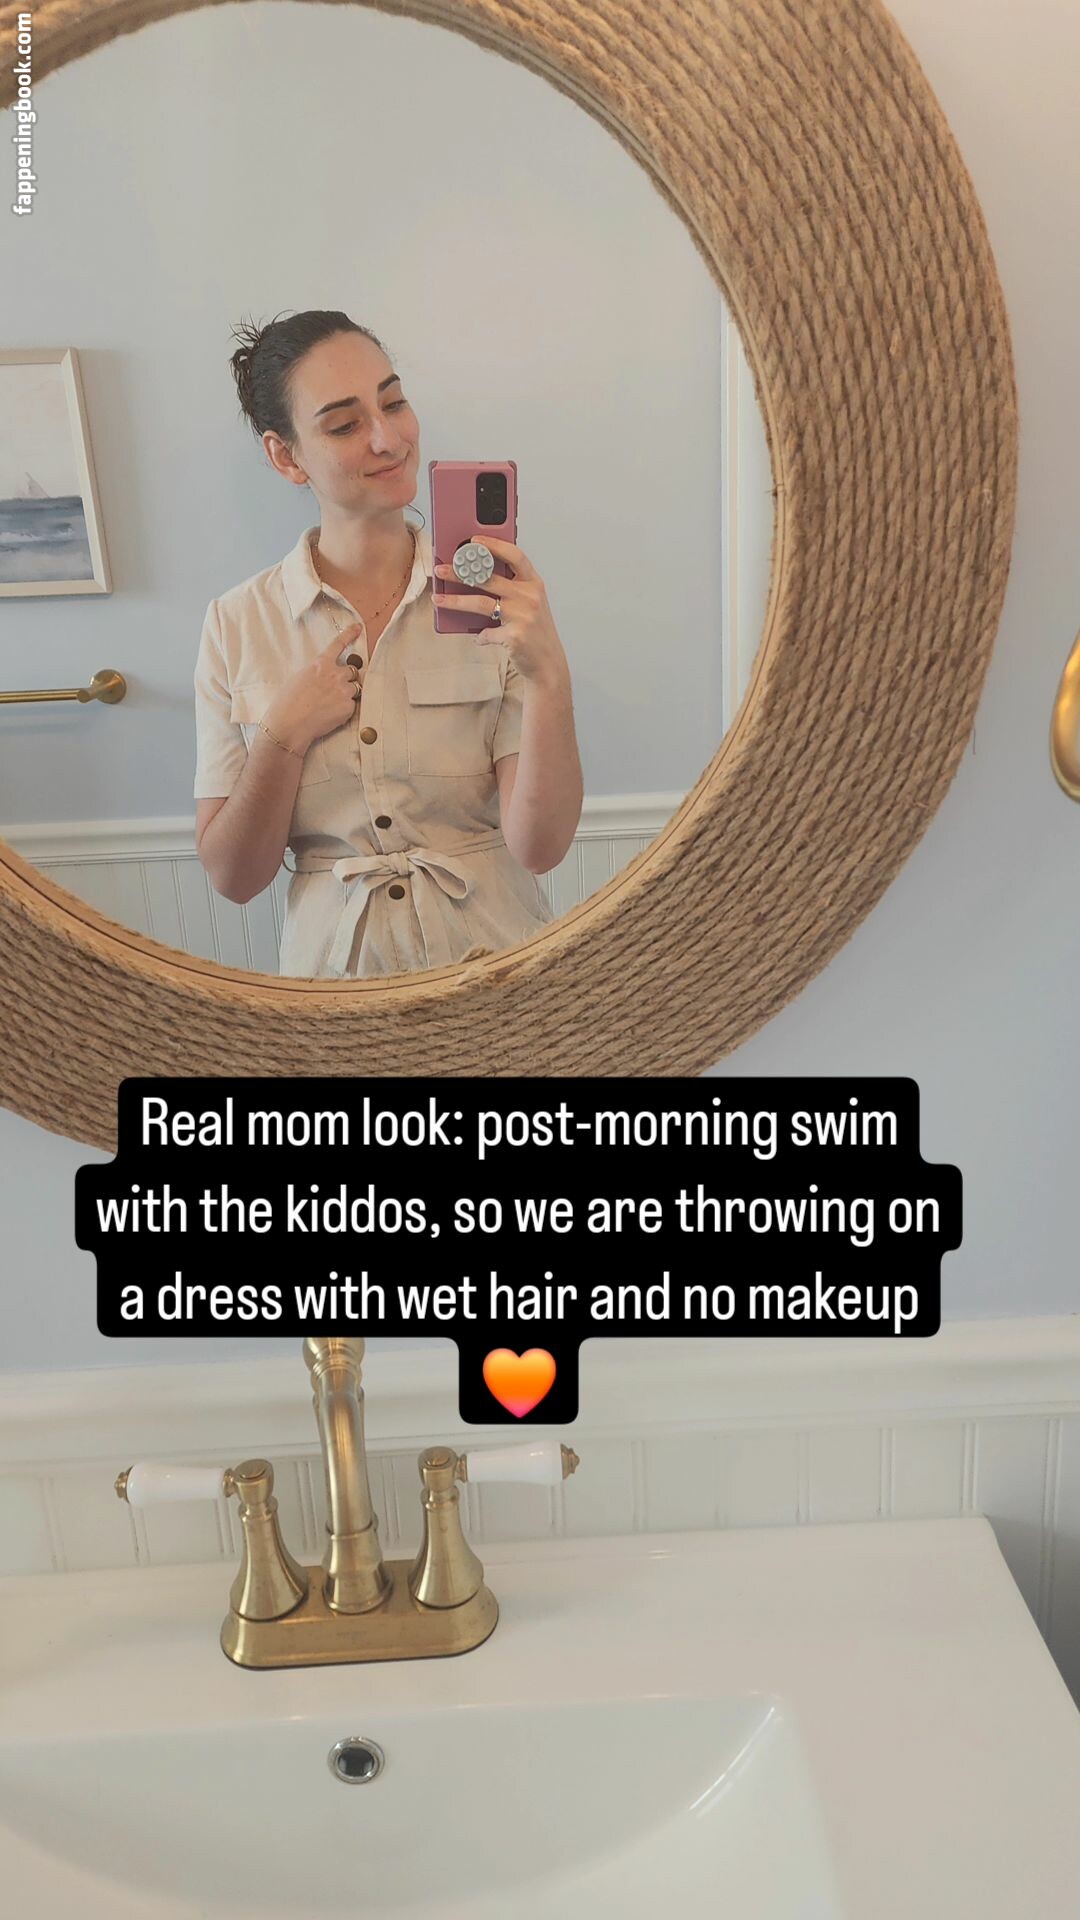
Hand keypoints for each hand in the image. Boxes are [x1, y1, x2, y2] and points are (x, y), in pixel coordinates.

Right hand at [264, 625, 363, 752]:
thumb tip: (325, 677)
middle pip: (353, 670)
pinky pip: (353, 706)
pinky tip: (330, 715)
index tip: (357, 627)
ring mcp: (344, 691)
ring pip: (355, 688)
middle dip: (348, 678)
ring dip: (348, 693)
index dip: (349, 634)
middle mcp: (335, 674)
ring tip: (331, 704)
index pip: (338, 645)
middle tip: (336, 689)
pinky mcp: (348, 707)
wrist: (289, 725)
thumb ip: (316, 673)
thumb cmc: (287, 703)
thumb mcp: (299, 678)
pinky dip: (345, 710)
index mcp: (320, 664)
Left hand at [432, 533, 567, 684]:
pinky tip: (477, 638)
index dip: (494, 545)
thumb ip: (512, 588)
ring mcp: (522, 616)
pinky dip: (479, 636)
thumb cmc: (536, 632)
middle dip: (461, 572)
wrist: (549, 663)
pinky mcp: (514, 636)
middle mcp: (529, 597)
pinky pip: (486, 633)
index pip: (515, 555)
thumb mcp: (531, 604)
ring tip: (438, 599)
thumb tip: (478, 576)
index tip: (473, 541)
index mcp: (534, 584)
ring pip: (481, 603)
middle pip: (489, 577)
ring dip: (455, 601)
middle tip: (441, 570)